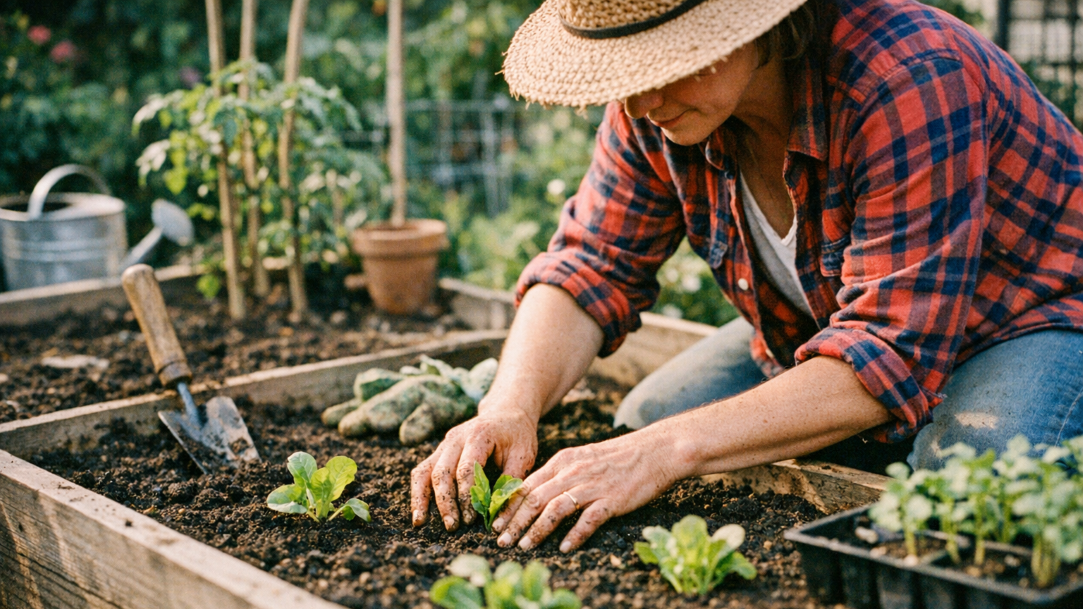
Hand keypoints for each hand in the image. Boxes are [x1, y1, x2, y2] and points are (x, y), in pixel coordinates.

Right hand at [410, 405, 537, 530]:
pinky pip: (422, 471)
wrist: (506, 413)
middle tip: (453, 526)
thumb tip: (499, 516)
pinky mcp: (439, 452)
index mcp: (479, 435)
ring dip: (423, 498)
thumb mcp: (524, 456)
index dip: (467, 495)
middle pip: (442, 472)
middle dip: (446, 501)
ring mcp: (444, 444)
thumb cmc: (517, 436)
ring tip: (421, 522)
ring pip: (425, 471)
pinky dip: (418, 492)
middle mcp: (456, 438)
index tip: (473, 518)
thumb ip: (510, 483)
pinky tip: (419, 513)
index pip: (466, 469)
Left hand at [493, 429, 677, 552]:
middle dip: (515, 522)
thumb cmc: (618, 457)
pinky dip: (574, 535)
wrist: (655, 450)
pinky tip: (565, 548)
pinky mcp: (612, 499)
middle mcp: (573, 472)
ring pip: (555, 509)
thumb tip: (534, 493)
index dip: (509, 505)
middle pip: (535, 498)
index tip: (494, 523)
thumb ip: (559, 474)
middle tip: (502, 541)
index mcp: (563, 461)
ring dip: (537, 530)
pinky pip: (588, 519)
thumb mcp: (582, 458)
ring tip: (525, 546)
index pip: (528, 485)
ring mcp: (592, 485)